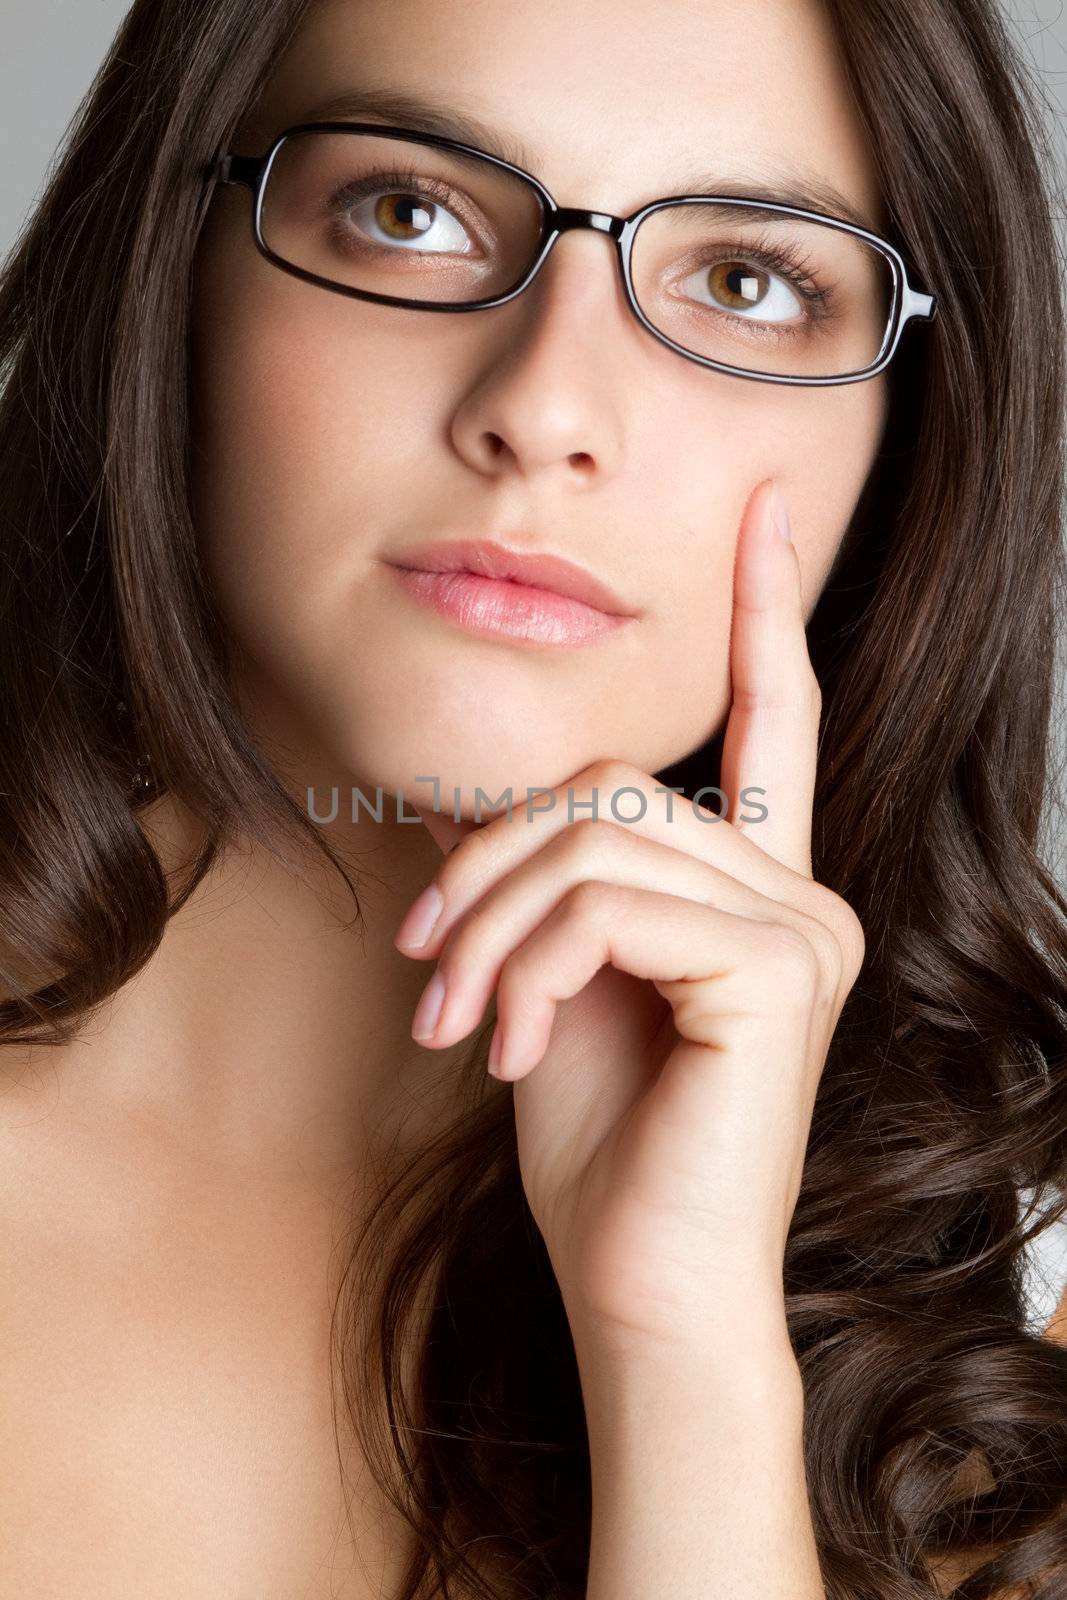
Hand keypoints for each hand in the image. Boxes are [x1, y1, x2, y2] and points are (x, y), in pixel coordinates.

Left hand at [393, 478, 864, 1359]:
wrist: (640, 1285)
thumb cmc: (602, 1143)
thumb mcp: (554, 980)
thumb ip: (543, 880)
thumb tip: (466, 804)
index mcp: (761, 889)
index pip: (774, 722)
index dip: (768, 609)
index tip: (767, 508)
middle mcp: (803, 896)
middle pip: (614, 790)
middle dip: (491, 866)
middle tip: (428, 963)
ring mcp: (805, 931)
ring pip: (600, 840)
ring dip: (495, 925)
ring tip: (458, 1015)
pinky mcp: (780, 971)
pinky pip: (610, 903)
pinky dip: (527, 963)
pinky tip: (508, 1045)